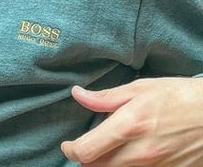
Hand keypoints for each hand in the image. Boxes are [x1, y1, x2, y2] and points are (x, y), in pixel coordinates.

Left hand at [61, 77, 202, 165]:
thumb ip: (105, 97)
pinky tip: (130, 155)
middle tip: (87, 147)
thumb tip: (77, 95)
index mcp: (129, 126)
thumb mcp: (140, 88)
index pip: (86, 151)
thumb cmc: (179, 96)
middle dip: (86, 160)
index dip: (71, 150)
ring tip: (109, 150)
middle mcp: (141, 152)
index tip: (68, 144)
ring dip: (107, 164)